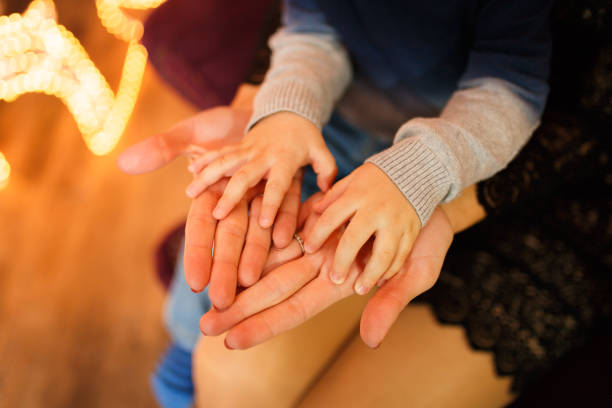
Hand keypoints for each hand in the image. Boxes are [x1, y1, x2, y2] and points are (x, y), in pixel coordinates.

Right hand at [117, 106, 301, 305]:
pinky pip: (289, 207)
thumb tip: (124, 163)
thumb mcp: (193, 133)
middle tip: (223, 302)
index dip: (197, 254)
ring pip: (258, 230)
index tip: (196, 284)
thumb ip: (164, 148)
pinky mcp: (287, 188)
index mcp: (210, 194)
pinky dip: (289, 225)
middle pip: (228, 238)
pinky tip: (291, 245)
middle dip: (225, 268)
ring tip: (253, 283)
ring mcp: (262, 198)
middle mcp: (235, 202)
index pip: (200, 229)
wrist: (260, 110)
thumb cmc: (221, 125)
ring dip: (257, 257)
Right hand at [184, 111, 336, 246]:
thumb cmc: (306, 138)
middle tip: (218, 215)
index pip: (277, 185)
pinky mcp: (237, 145)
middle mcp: (263, 156)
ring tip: (190, 192)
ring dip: (207, 176)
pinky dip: (204, 158)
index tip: (263, 223)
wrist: (288, 109)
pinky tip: (189, 170)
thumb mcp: (321, 151)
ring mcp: (247, 149)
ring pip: (224, 162)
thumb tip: (327, 191)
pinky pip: (219, 152)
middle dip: (230, 195)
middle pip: (244, 176)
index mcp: (284, 161)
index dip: (271, 203)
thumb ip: (326, 170)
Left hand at [199, 208, 452, 348]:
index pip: (296, 309)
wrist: (426, 189)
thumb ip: (390, 302)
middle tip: (204, 326)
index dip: (263, 326)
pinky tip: (229, 244)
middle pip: (274, 288)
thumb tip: (370, 342)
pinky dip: (258, 237)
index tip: (230, 342)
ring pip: (271, 259)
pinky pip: (281, 226)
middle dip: (240, 308)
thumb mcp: (416, 270)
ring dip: (240, 276)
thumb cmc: (430, 235)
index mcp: (343, 284)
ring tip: (207, 291)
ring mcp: (318, 240)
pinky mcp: (316, 215)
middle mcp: (324, 265)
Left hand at [305, 163, 419, 295]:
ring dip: (370, 274)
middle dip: (342, 261)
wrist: (417, 170)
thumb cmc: (377, 179)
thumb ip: (334, 196)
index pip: (331, 217)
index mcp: (358, 194)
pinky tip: (380, 280)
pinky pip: (401, 254)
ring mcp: (396, 221)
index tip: (309, 249)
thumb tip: (313, 211)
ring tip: (359, 289)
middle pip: (354, 239)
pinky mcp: (412, 230)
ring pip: (383, 253)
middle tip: (334, 279)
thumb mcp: (353, 180)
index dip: (318, 235)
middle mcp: (376, 209)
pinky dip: (391, 270)